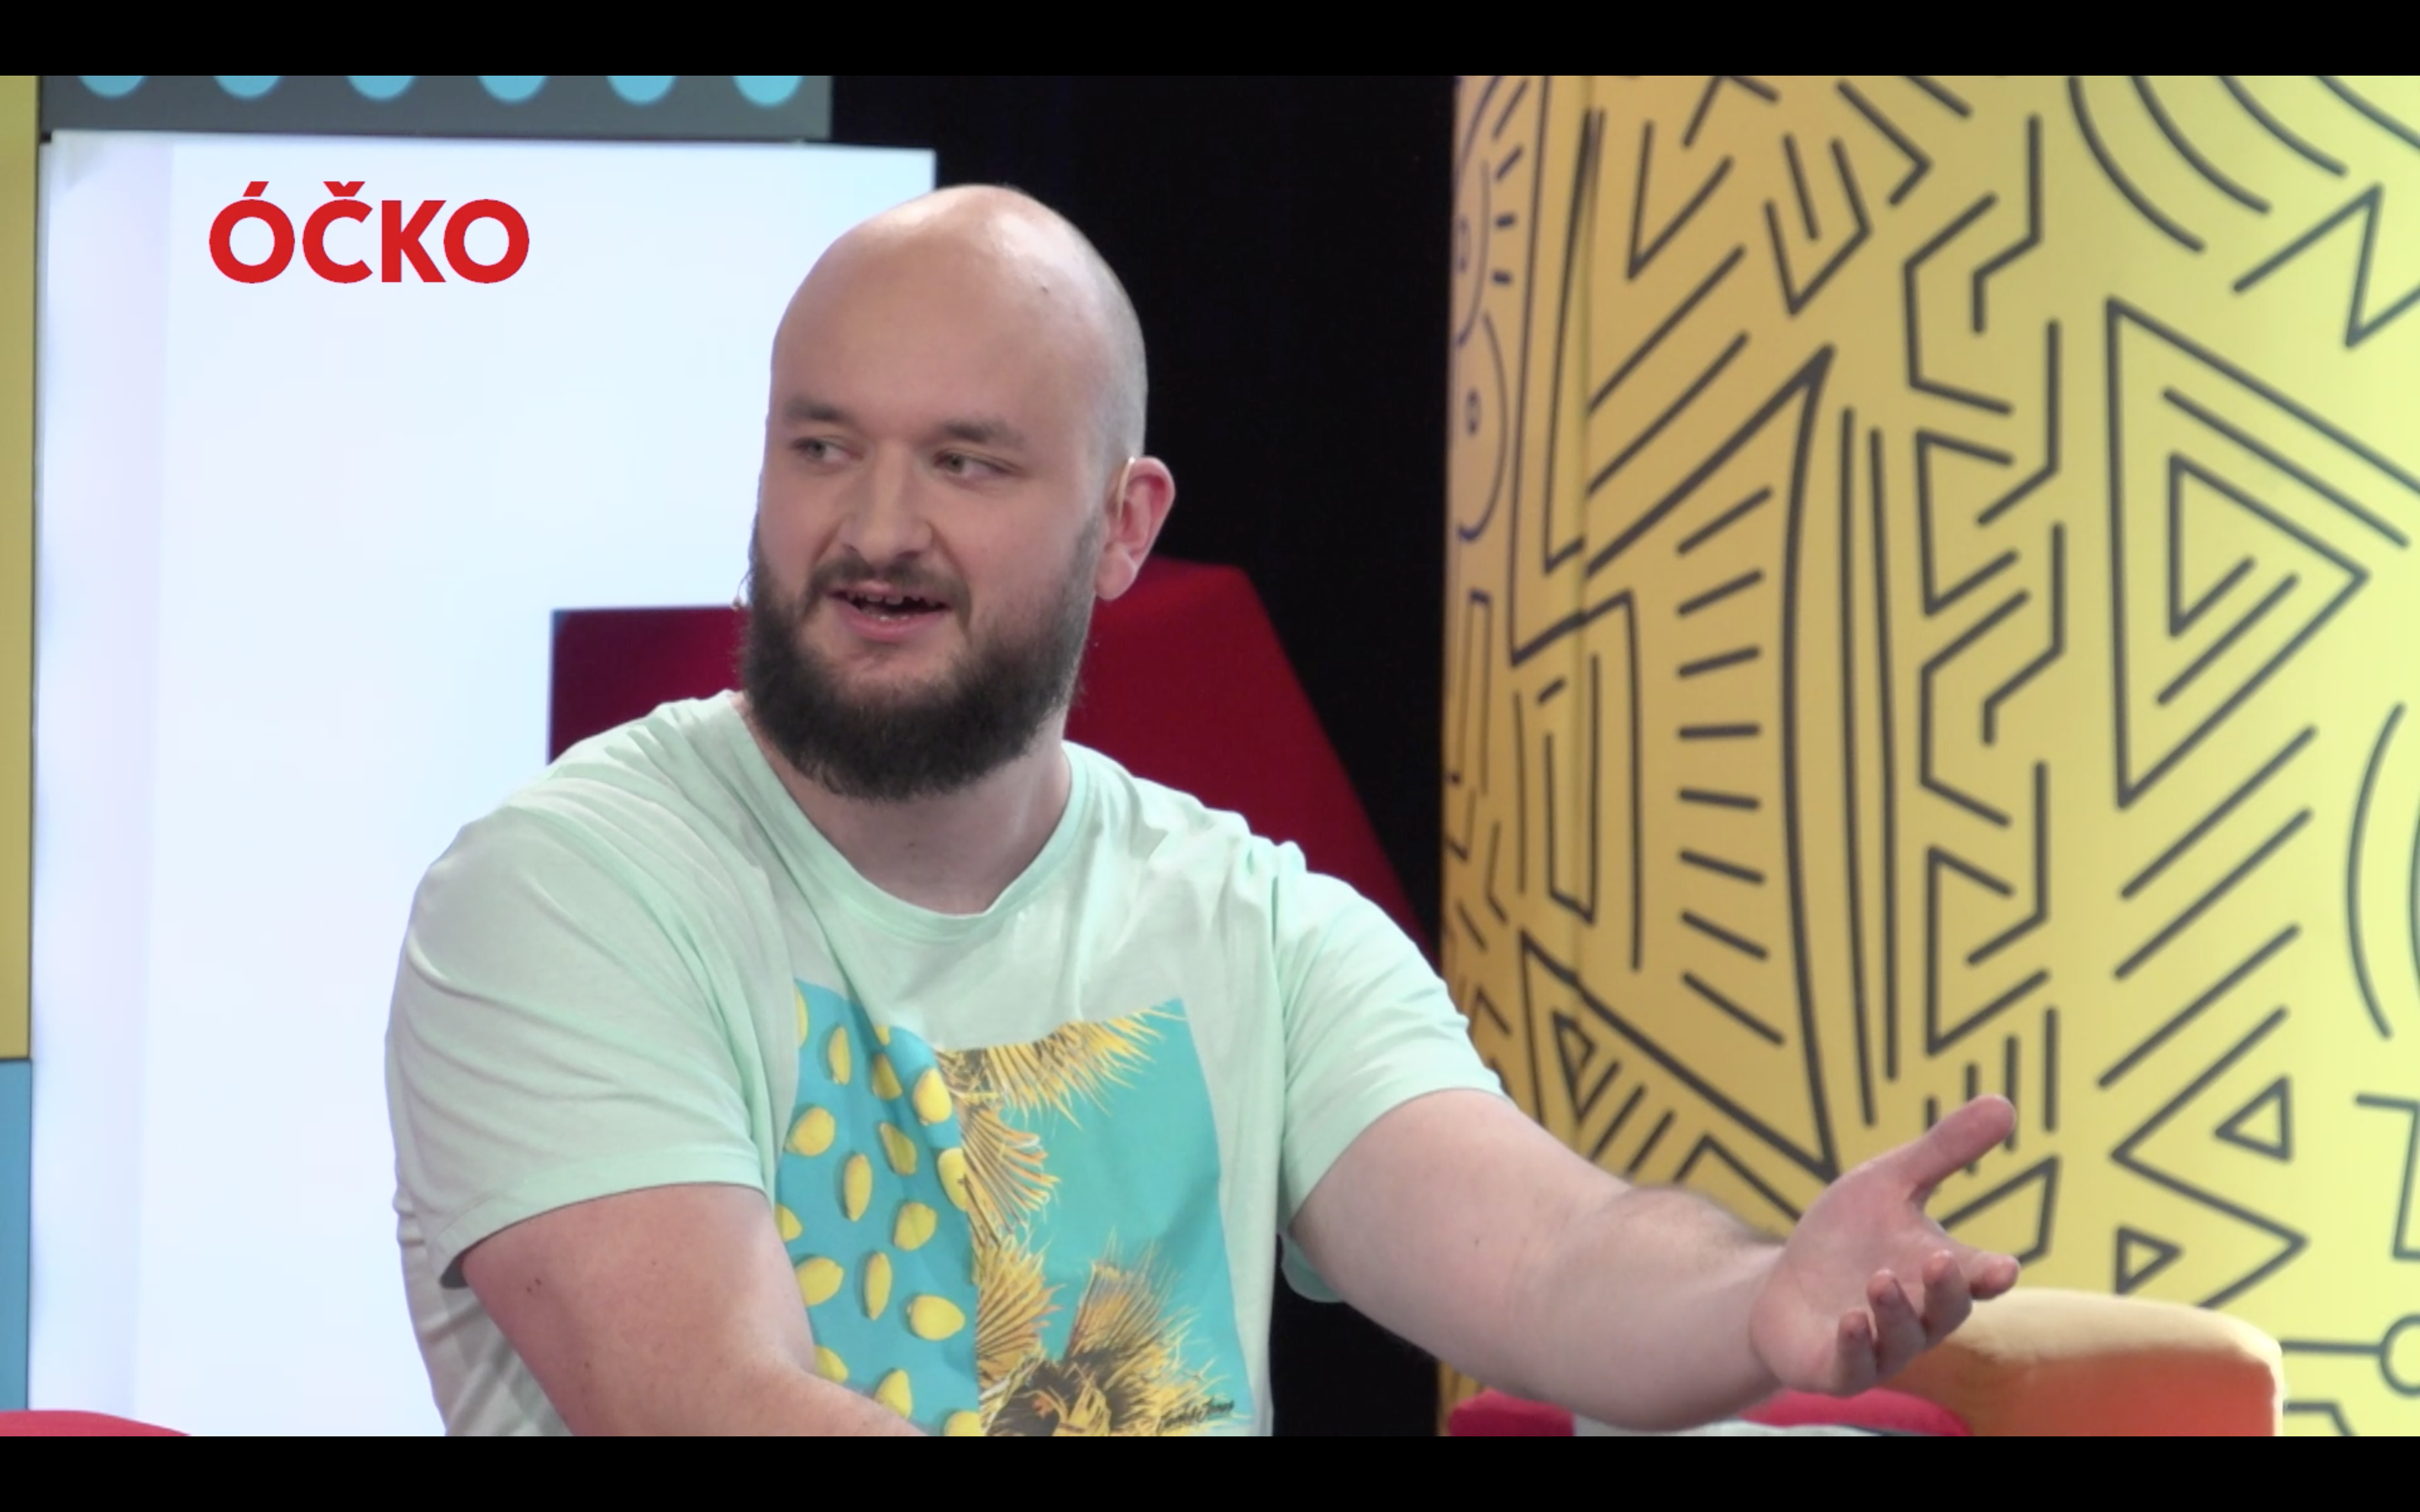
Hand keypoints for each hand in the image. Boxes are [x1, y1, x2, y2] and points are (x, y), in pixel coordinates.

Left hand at [1748, 1096, 2022, 1394]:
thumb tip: (2005, 1102)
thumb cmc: (1846, 1239)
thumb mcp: (1888, 1183)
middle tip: (1939, 1260)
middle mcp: (1919, 1316)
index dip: (1991, 1274)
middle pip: (1947, 1310)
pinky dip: (1856, 1344)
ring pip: (1902, 1339)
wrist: (1781, 1290)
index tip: (2003, 1268)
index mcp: (1939, 1273)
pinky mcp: (1839, 1369)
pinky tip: (1850, 1319)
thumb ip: (1943, 1151)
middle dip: (1946, 1289)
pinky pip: (1856, 1366)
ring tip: (1879, 1278)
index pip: (1977, 1277)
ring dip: (1894, 1310)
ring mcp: (1881, 1347)